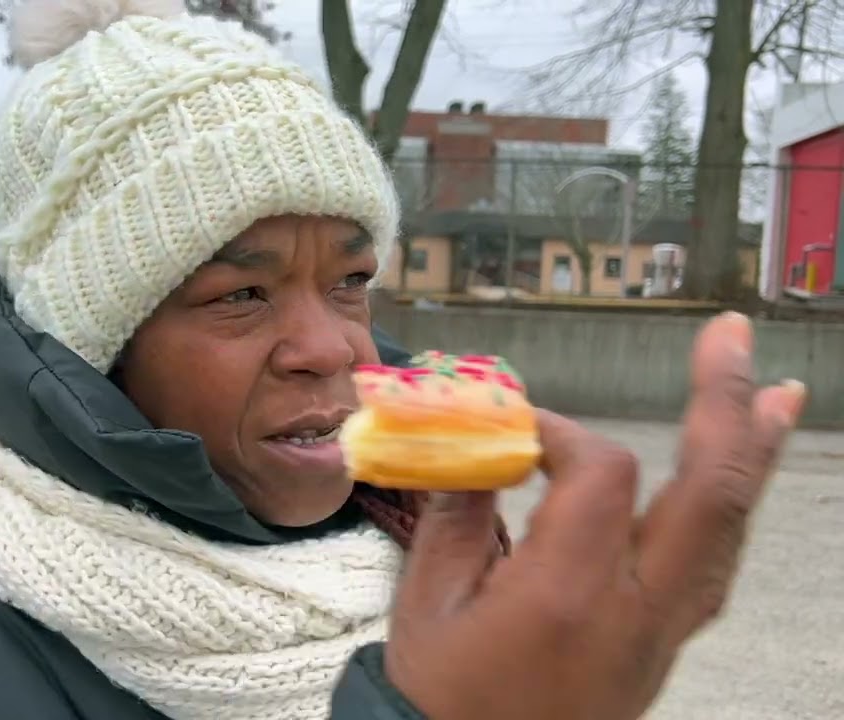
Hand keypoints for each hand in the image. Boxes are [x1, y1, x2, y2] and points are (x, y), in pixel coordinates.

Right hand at [383, 312, 805, 719]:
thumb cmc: (441, 696)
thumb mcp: (427, 602)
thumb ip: (459, 514)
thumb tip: (483, 445)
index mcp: (567, 594)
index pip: (602, 474)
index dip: (561, 430)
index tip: (510, 428)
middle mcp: (636, 609)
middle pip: (707, 492)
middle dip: (724, 406)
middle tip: (732, 337)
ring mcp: (662, 632)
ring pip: (729, 531)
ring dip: (753, 454)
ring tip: (777, 394)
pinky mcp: (664, 646)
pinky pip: (717, 567)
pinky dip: (731, 510)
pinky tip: (736, 479)